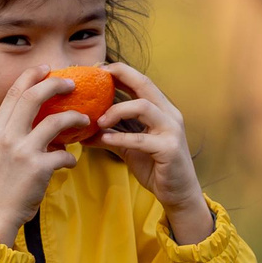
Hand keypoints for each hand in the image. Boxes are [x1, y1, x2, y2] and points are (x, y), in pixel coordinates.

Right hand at [0, 67, 92, 243]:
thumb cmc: (4, 182)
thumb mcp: (2, 150)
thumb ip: (17, 132)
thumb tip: (46, 120)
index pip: (14, 92)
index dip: (31, 76)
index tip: (46, 68)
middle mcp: (8, 135)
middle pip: (33, 97)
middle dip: (55, 85)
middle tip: (72, 83)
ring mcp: (22, 151)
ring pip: (56, 121)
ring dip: (75, 118)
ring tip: (85, 121)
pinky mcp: (38, 168)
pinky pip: (64, 155)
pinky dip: (71, 158)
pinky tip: (70, 162)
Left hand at [85, 63, 214, 243]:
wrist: (178, 193)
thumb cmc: (156, 167)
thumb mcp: (129, 148)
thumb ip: (110, 136)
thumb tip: (83, 133)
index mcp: (162, 109)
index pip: (142, 82)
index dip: (121, 71)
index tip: (98, 69)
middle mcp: (170, 114)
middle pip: (145, 84)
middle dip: (120, 76)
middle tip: (96, 79)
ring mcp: (171, 130)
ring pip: (142, 107)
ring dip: (116, 110)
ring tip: (98, 120)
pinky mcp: (169, 149)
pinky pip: (140, 139)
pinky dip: (120, 137)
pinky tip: (103, 138)